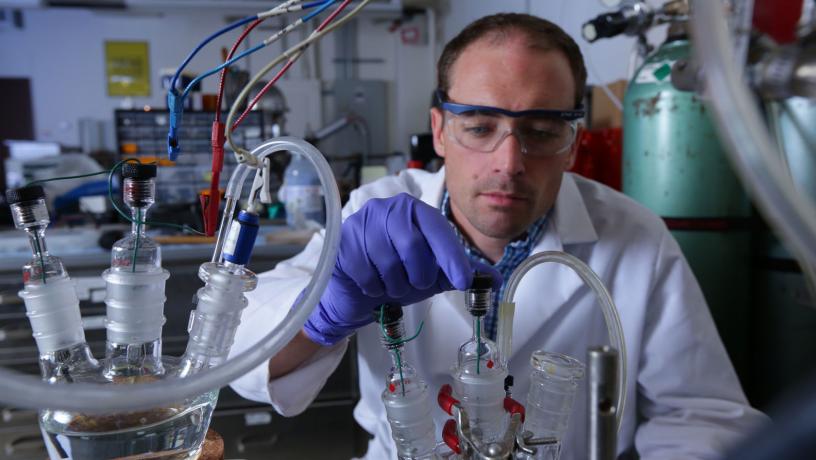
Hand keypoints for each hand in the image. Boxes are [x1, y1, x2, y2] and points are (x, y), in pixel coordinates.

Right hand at [303, 193, 499, 345]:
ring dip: (394, 285)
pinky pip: (364, 270)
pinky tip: (373, 284)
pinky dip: (373, 287)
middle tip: (415, 285)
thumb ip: (461, 273)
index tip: (462, 281)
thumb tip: (495, 281)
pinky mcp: (343, 240)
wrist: (359, 291)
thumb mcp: (434, 274)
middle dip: (418, 276)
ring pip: (386, 260)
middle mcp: (388, 209)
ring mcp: (362, 221)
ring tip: (393, 285)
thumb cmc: (398, 276)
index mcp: (415, 211)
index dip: (451, 257)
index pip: (437, 229)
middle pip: (412, 245)